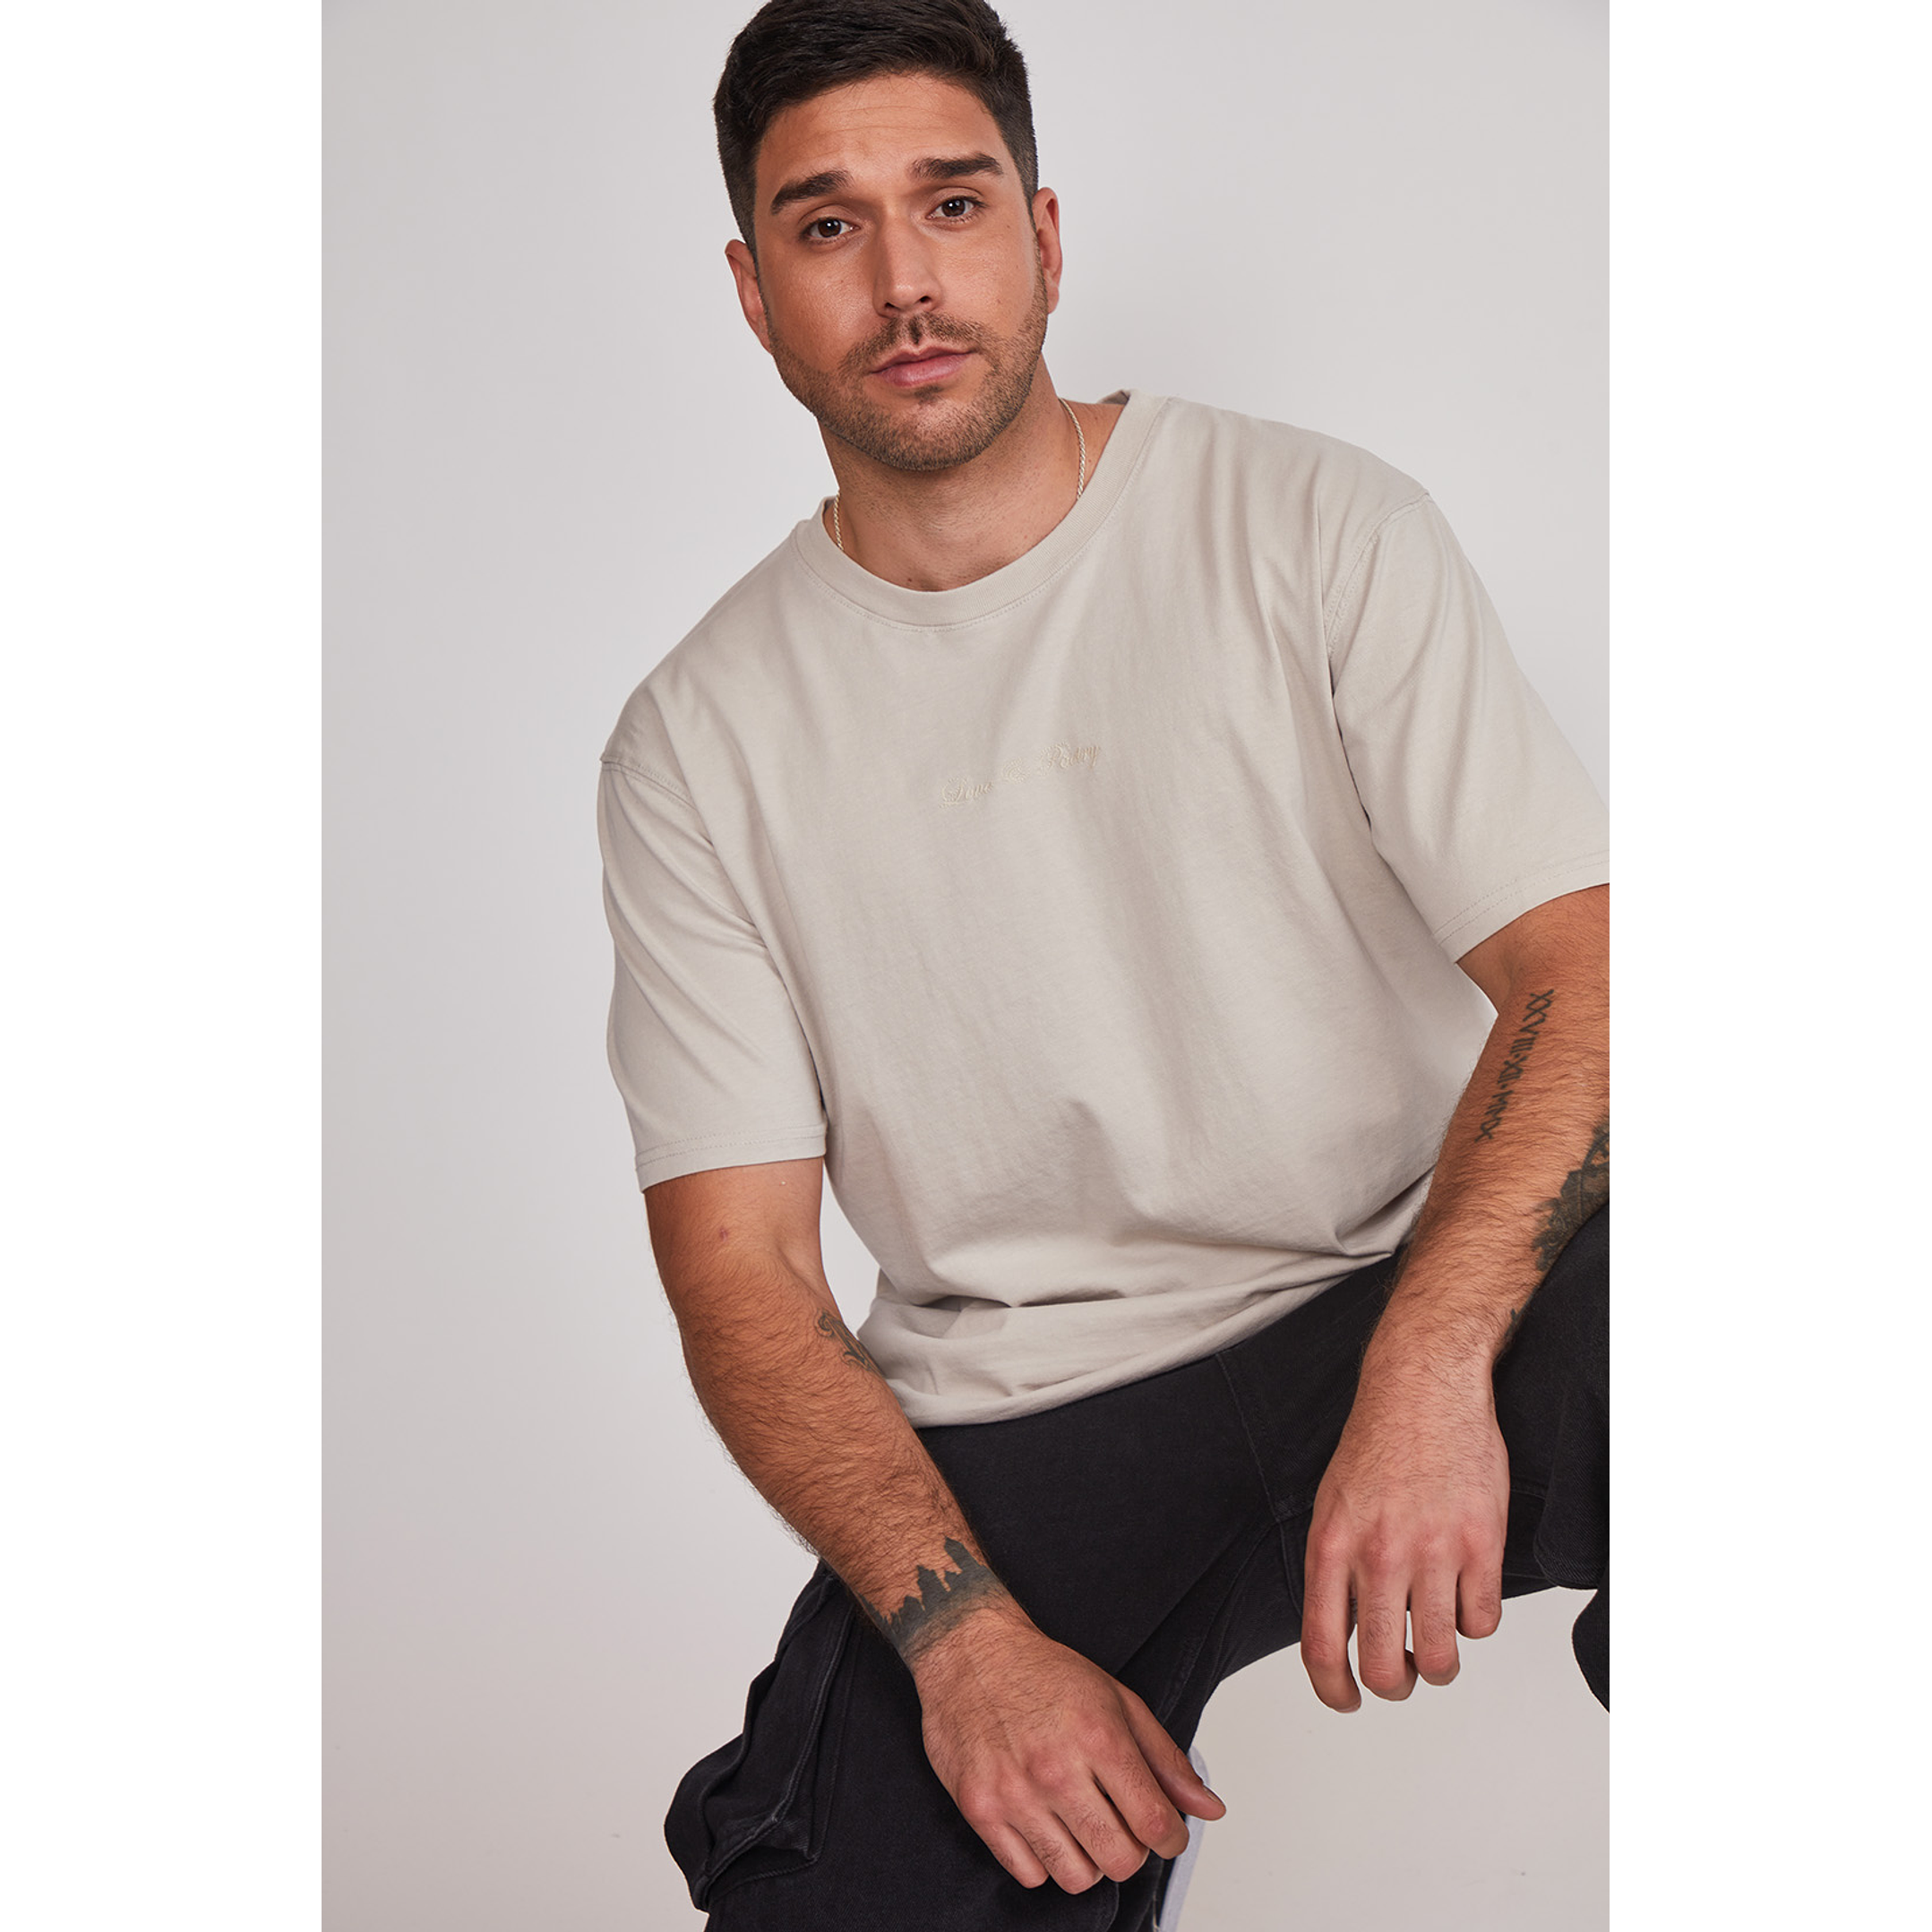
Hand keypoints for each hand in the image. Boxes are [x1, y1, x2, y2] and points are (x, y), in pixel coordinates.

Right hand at [910, 1606, 1225, 1892]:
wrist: (969, 1653)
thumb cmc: (1043, 1673)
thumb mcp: (1117, 1700)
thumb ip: (1166, 1759)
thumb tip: (1210, 1808)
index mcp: (1098, 1737)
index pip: (1156, 1824)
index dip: (1173, 1839)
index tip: (1167, 1833)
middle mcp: (1056, 1769)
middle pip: (1120, 1860)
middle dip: (1133, 1850)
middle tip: (1121, 1824)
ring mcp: (1014, 1793)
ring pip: (1076, 1878)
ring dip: (1089, 1859)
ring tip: (1081, 1824)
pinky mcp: (980, 1809)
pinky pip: (1029, 1875)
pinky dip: (1044, 1861)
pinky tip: (1046, 1825)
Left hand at [1300, 1359, 1510, 1709]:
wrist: (1423, 1387)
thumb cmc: (1376, 1444)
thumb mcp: (1330, 1506)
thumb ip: (1333, 1569)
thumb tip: (1339, 1634)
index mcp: (1331, 1546)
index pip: (1322, 1647)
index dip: (1334, 1690)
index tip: (1346, 1699)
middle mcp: (1379, 1554)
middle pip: (1387, 1668)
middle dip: (1396, 1684)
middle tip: (1404, 1671)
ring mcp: (1433, 1551)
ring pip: (1442, 1657)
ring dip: (1441, 1662)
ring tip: (1438, 1637)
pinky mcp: (1482, 1544)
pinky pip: (1483, 1622)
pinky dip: (1476, 1621)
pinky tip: (1466, 1592)